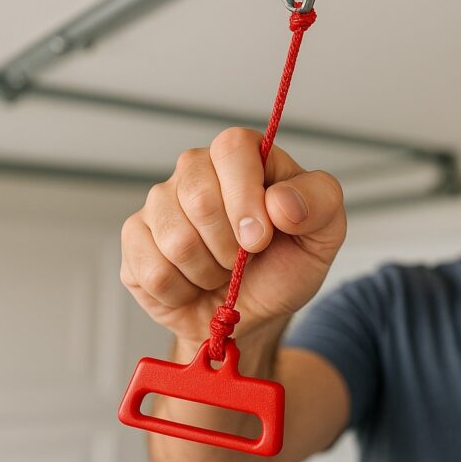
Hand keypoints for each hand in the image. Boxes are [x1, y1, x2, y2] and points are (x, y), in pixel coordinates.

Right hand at [120, 128, 346, 345]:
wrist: (252, 313)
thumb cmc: (285, 264)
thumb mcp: (324, 233)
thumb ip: (320, 203)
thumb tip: (281, 202)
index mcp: (242, 155)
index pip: (232, 148)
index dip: (245, 196)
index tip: (262, 238)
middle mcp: (196, 170)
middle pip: (198, 197)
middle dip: (230, 245)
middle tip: (244, 259)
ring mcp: (159, 203)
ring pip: (175, 239)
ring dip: (209, 272)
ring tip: (221, 271)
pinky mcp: (135, 241)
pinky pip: (152, 270)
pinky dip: (182, 291)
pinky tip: (194, 285)